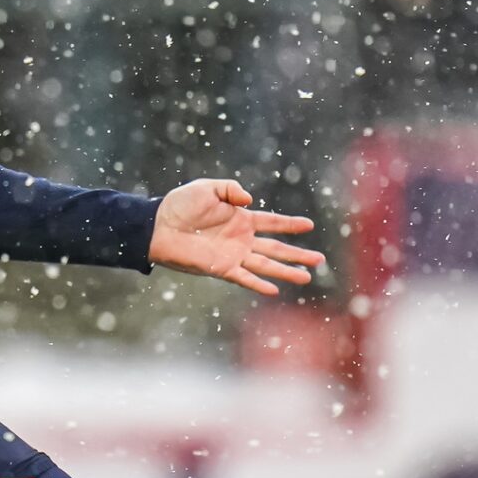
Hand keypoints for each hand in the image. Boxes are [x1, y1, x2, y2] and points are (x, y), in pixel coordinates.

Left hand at [147, 179, 324, 295]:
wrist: (158, 226)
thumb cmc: (180, 204)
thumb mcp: (208, 188)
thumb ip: (231, 190)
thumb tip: (250, 201)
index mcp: (241, 219)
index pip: (272, 223)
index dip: (291, 224)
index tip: (310, 225)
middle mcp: (241, 239)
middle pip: (276, 248)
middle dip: (298, 254)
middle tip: (320, 260)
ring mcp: (233, 255)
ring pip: (266, 265)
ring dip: (286, 271)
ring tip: (307, 277)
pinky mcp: (221, 268)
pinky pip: (244, 278)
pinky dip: (259, 284)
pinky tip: (274, 290)